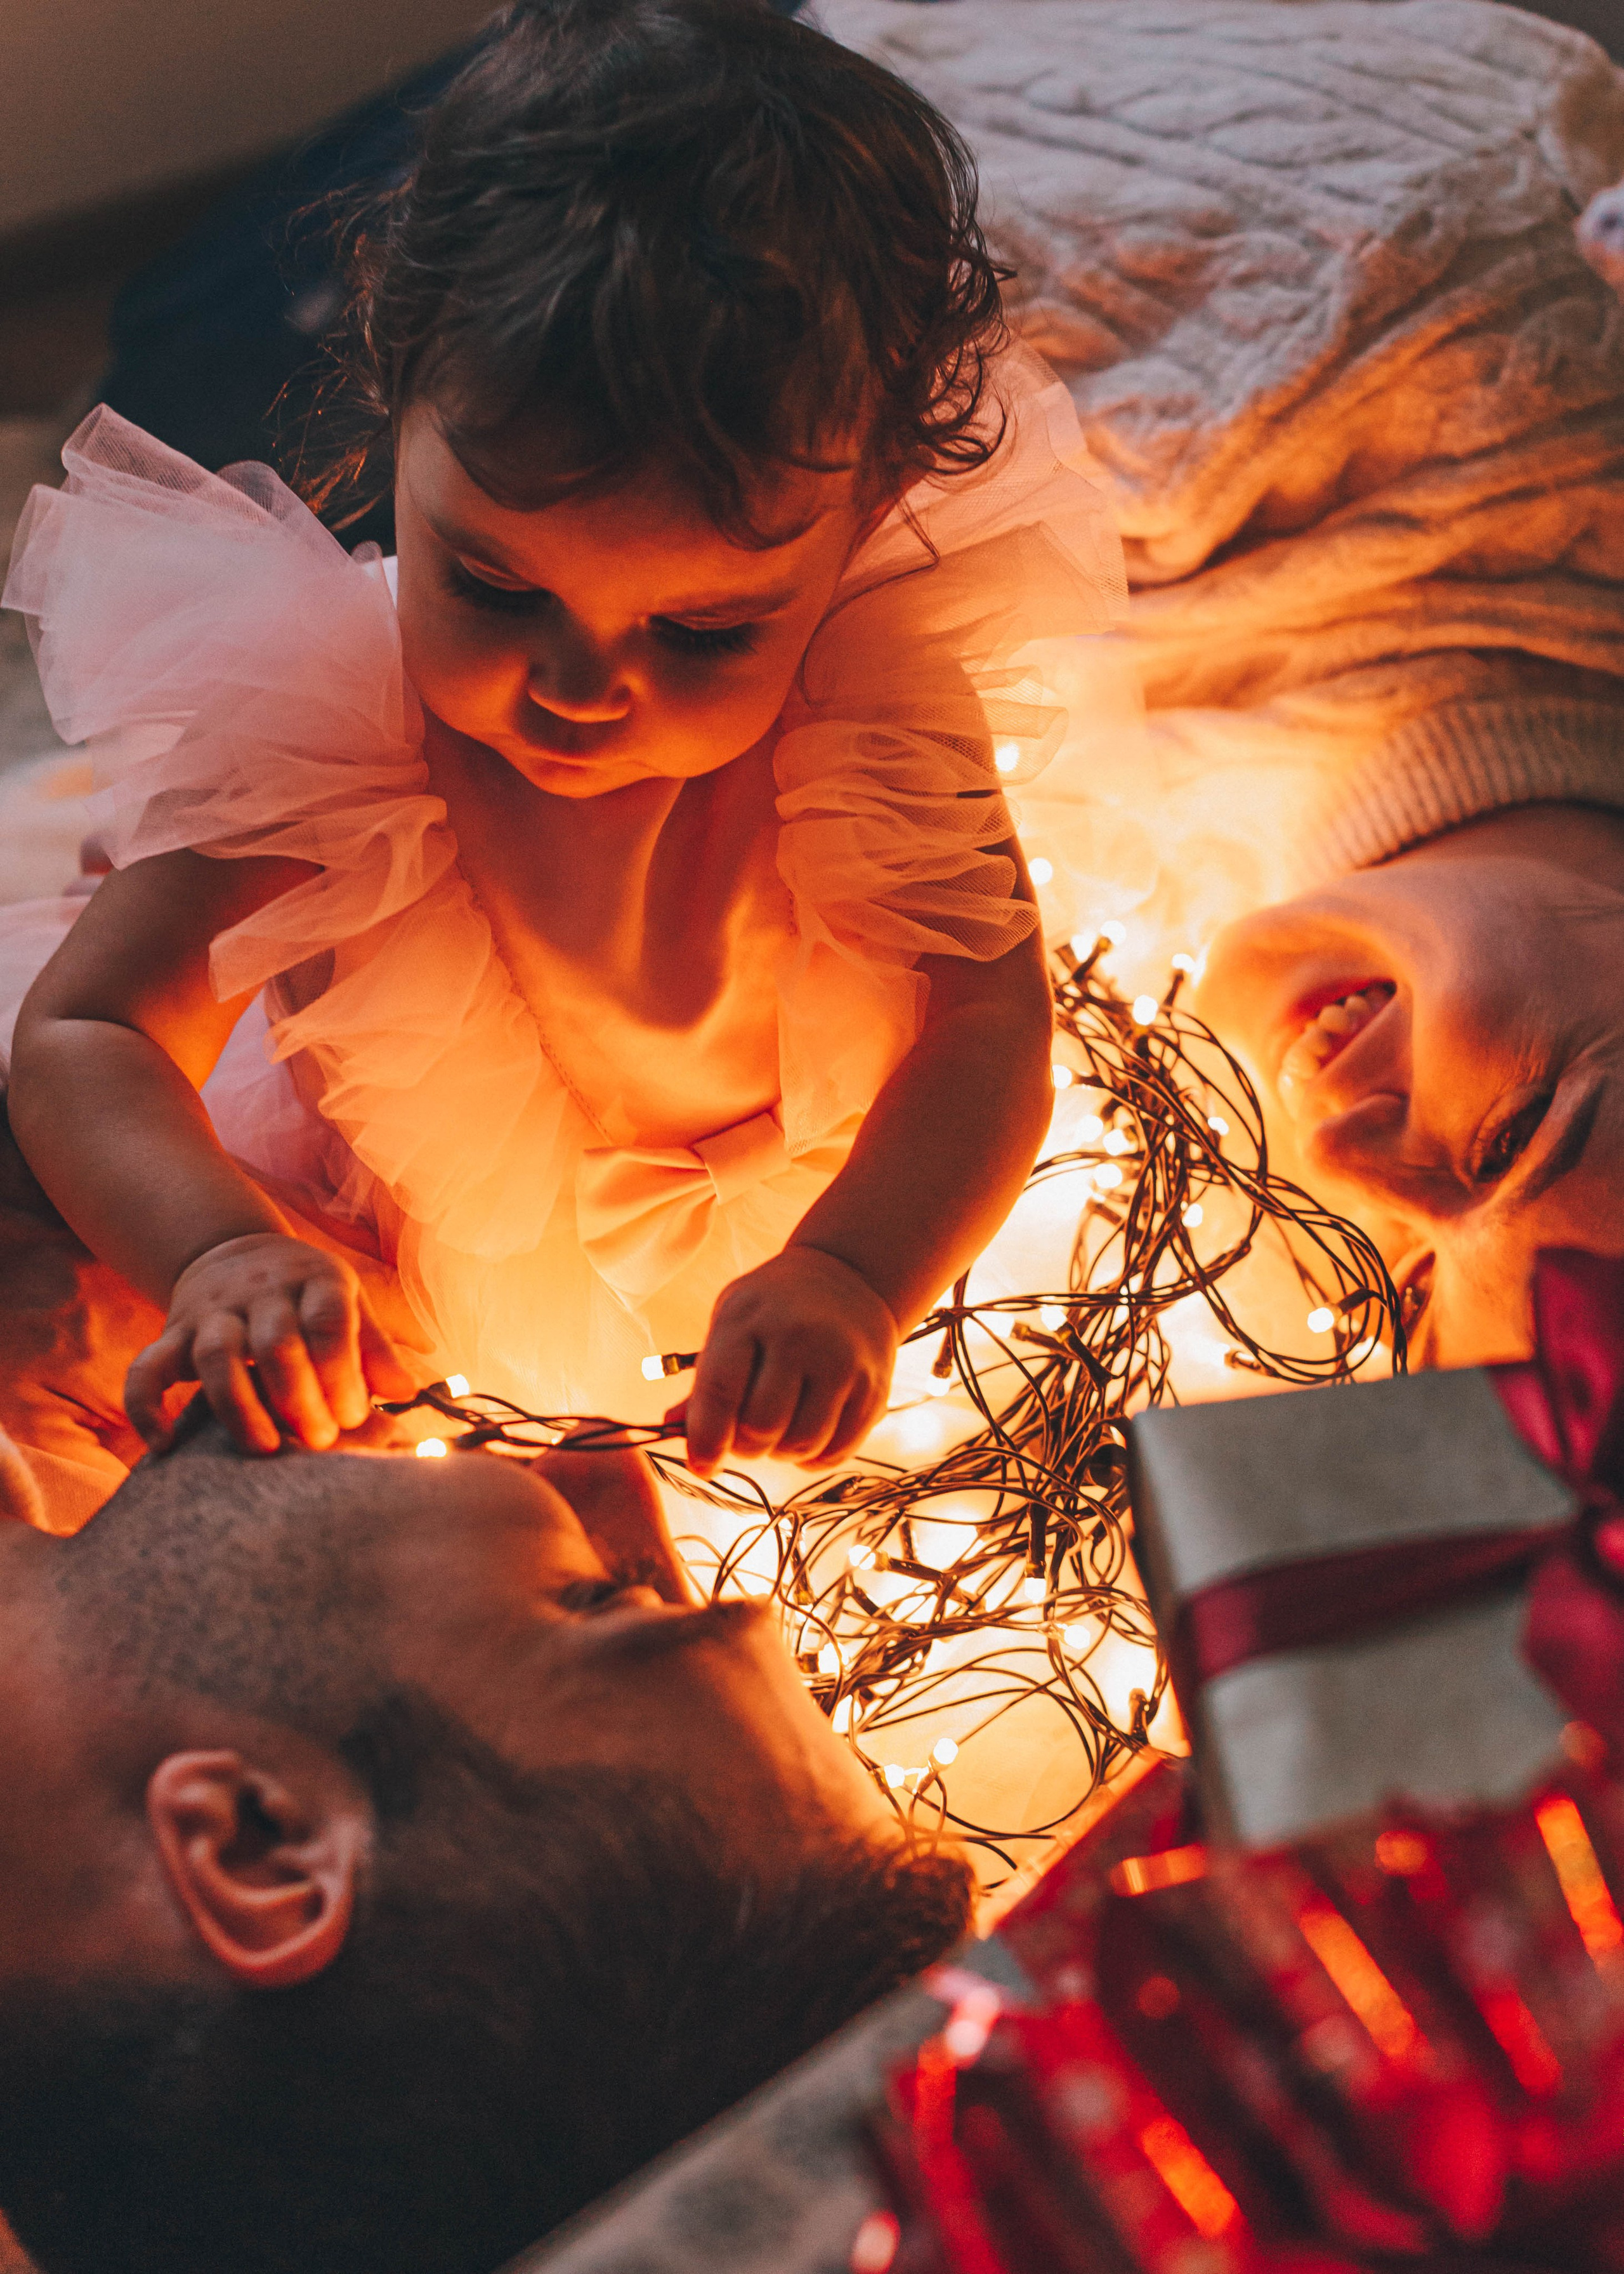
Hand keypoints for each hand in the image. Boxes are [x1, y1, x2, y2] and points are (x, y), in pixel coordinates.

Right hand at [125, 1232, 414, 1453]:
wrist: (230, 1251)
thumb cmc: (305, 1294)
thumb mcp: (347, 1302)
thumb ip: (375, 1348)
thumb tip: (407, 1392)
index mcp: (314, 1281)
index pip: (329, 1320)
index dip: (343, 1372)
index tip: (355, 1417)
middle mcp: (261, 1293)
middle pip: (277, 1344)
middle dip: (300, 1398)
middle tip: (320, 1441)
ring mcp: (211, 1313)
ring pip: (217, 1356)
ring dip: (240, 1406)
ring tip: (266, 1448)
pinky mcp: (171, 1335)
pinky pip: (147, 1369)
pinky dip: (147, 1407)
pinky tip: (164, 1446)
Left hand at [672, 1246, 897, 1479]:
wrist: (850, 1277)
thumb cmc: (774, 1308)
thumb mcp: (732, 1322)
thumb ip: (706, 1379)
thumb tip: (670, 1429)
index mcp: (749, 1318)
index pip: (720, 1393)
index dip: (706, 1441)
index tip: (701, 1465)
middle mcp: (798, 1337)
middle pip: (761, 1427)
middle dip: (745, 1447)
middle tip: (746, 1437)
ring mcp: (841, 1362)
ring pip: (801, 1445)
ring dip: (780, 1454)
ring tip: (778, 1430)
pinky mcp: (873, 1388)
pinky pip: (836, 1452)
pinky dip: (813, 1459)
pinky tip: (807, 1433)